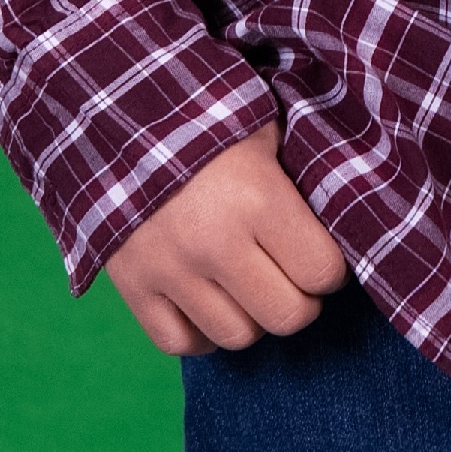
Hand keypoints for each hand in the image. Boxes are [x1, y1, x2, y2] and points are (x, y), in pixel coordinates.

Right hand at [105, 120, 348, 355]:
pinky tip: (206, 301)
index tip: (319, 250)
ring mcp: (168, 270)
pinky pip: (180, 344)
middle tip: (289, 274)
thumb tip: (339, 218)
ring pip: (236, 336)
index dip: (330, 266)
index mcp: (256, 197)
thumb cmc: (203, 115)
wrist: (112, 107)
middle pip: (286, 316)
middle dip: (299, 298)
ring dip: (251, 316)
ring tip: (246, 284)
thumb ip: (300, 177)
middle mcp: (214, 243)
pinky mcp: (131, 286)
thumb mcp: (264, 129)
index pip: (323, 272)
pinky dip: (200, 333)